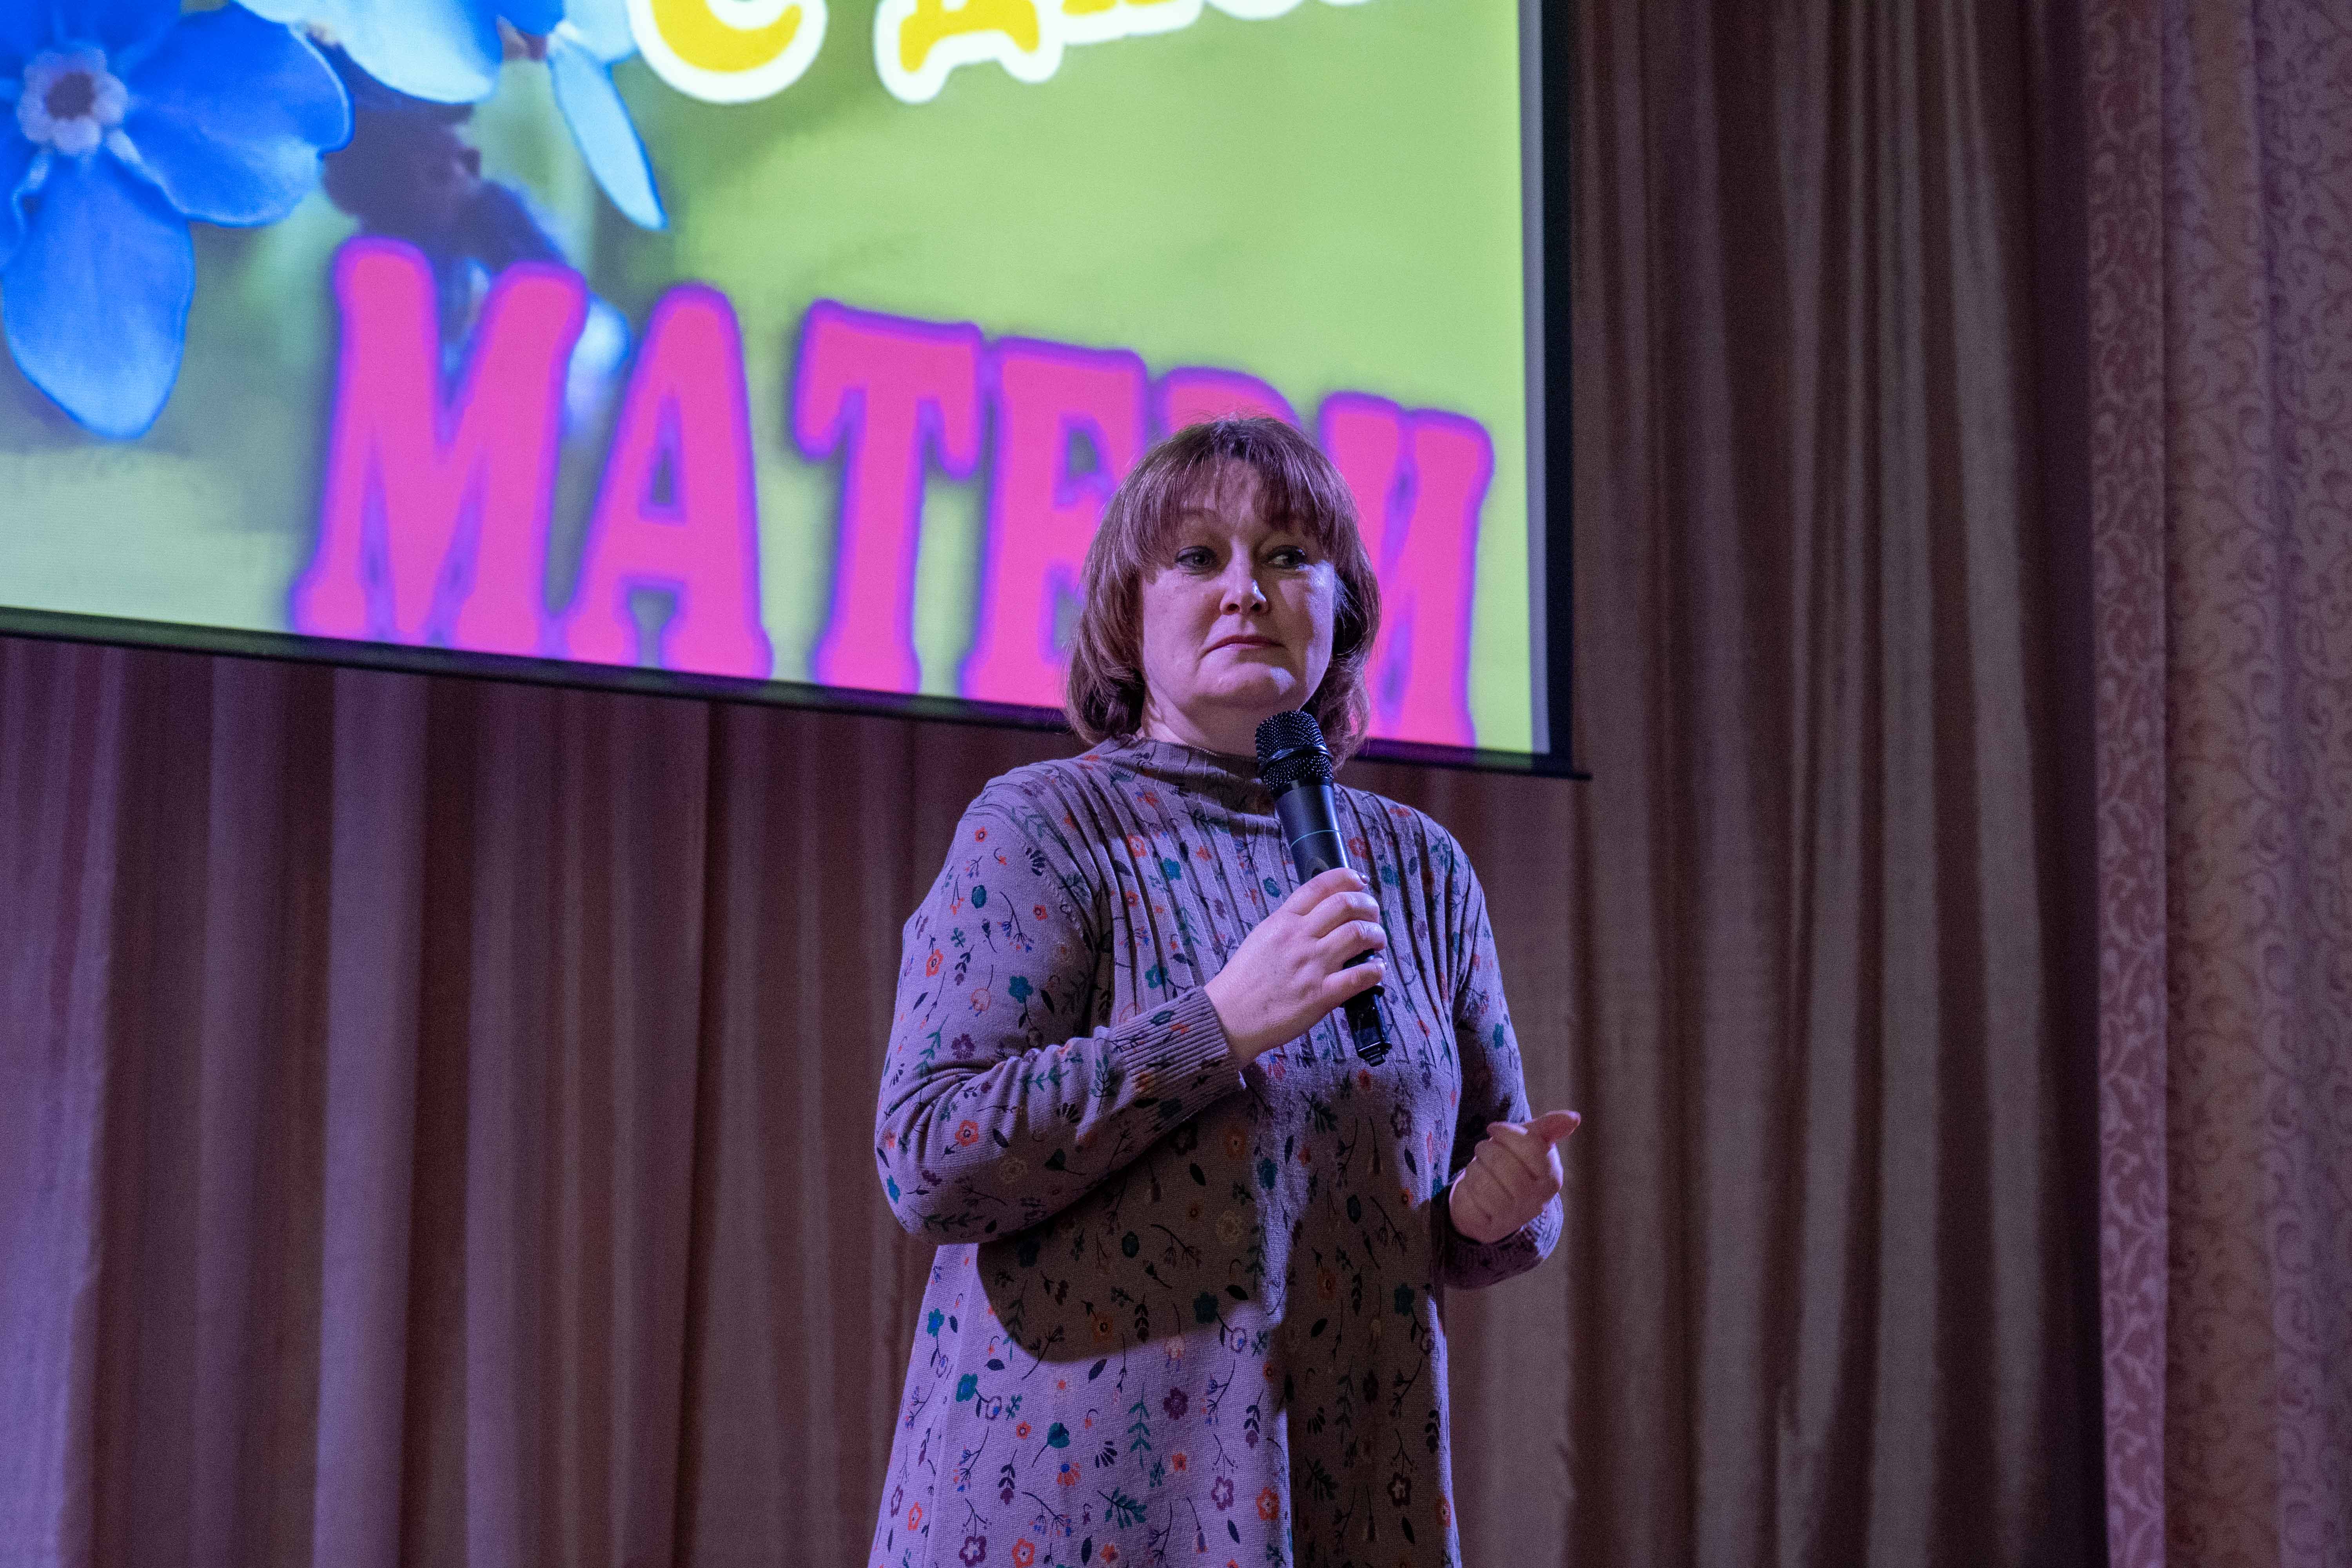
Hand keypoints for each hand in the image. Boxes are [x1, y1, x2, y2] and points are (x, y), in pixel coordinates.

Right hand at [1203, 868, 1387, 1062]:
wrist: (1229, 1018)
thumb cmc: (1244, 981)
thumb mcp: (1261, 937)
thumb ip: (1289, 923)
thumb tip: (1318, 915)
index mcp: (1283, 921)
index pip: (1320, 885)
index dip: (1347, 878)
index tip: (1360, 882)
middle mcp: (1299, 937)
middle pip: (1346, 904)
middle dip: (1369, 906)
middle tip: (1373, 916)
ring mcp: (1312, 965)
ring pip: (1359, 934)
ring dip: (1377, 935)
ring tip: (1377, 942)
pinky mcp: (1321, 995)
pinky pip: (1361, 976)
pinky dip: (1376, 970)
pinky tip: (1376, 970)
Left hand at [1447, 1110, 1579, 1243]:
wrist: (1490, 1203)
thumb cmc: (1512, 1164)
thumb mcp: (1529, 1142)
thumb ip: (1549, 1128)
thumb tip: (1575, 1118)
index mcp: (1552, 1178)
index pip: (1532, 1147)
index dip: (1507, 1132)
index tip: (1493, 1128)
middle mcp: (1537, 1201)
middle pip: (1502, 1162)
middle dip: (1486, 1149)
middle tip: (1484, 1150)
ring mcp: (1513, 1218)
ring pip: (1483, 1181)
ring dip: (1474, 1168)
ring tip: (1480, 1169)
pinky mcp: (1490, 1228)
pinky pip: (1470, 1199)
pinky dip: (1466, 1188)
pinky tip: (1474, 1190)